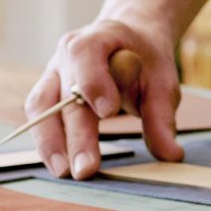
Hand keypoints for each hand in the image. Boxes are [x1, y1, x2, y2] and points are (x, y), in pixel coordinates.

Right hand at [29, 16, 179, 178]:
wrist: (131, 40)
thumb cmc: (146, 61)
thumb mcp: (162, 81)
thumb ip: (162, 117)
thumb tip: (171, 156)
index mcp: (99, 38)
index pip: (88, 56)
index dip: (95, 83)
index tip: (108, 113)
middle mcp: (68, 53)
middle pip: (66, 93)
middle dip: (76, 134)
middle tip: (85, 169)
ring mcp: (52, 71)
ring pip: (41, 106)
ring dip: (50, 141)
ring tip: (63, 172)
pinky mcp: (46, 90)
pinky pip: (39, 115)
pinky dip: (46, 139)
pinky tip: (57, 163)